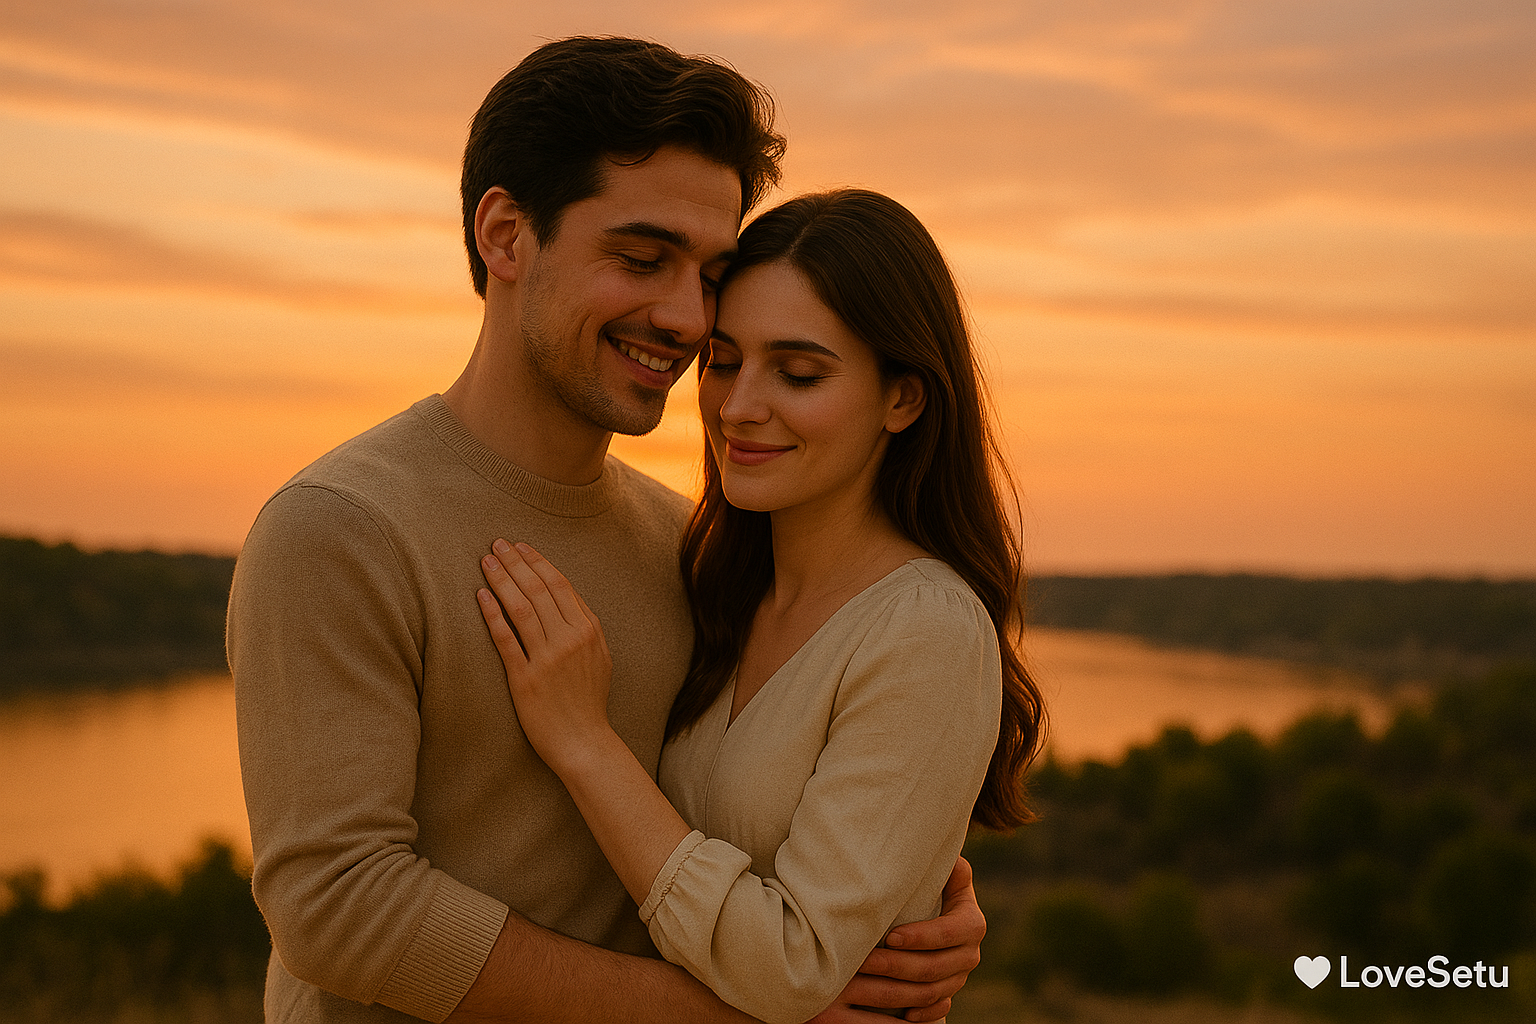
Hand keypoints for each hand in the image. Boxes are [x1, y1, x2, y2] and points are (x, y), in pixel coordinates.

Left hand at [477, 540, 613, 771]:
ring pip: (521, 608)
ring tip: (486, 561)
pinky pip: (506, 639)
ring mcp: (547, 659)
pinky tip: (481, 595)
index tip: (520, 546)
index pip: (560, 585)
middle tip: (497, 544)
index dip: (538, 562)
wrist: (583, 741)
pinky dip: (492, 615)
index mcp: (588, 631)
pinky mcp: (525, 679)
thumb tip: (565, 598)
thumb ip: (584, 626)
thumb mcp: (600, 657)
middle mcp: (570, 640)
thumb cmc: (589, 700)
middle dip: (516, 562)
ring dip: (502, 580)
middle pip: (538, 590)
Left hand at [809, 857, 984, 1022]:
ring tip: (860, 986)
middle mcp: (970, 952)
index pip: (951, 932)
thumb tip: (937, 848)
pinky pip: (935, 1010)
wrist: (931, 905)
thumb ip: (940, 860)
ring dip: (893, 992)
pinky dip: (915, 1013)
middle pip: (936, 967)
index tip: (890, 935)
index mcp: (971, 921)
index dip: (923, 936)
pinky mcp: (947, 992)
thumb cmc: (927, 881)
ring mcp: (960, 976)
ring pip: (929, 992)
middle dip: (896, 966)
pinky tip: (893, 1012)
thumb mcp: (937, 867)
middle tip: (863, 961)